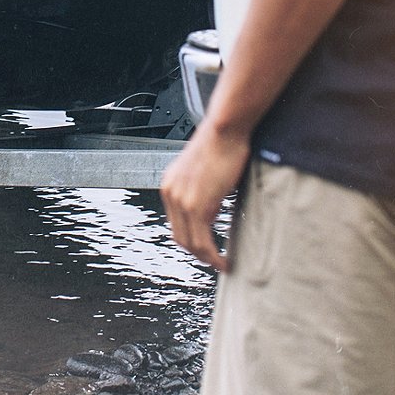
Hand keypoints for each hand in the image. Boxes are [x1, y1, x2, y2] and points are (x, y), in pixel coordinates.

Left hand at [160, 120, 250, 271]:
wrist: (225, 129)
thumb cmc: (221, 144)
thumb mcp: (205, 172)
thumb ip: (202, 192)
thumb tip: (211, 214)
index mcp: (170, 184)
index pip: (176, 222)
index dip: (192, 238)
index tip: (207, 248)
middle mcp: (170, 193)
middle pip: (180, 236)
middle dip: (198, 252)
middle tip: (216, 261)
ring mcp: (181, 200)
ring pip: (191, 243)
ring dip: (207, 258)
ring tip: (222, 264)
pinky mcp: (196, 206)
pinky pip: (202, 242)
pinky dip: (213, 257)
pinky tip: (224, 262)